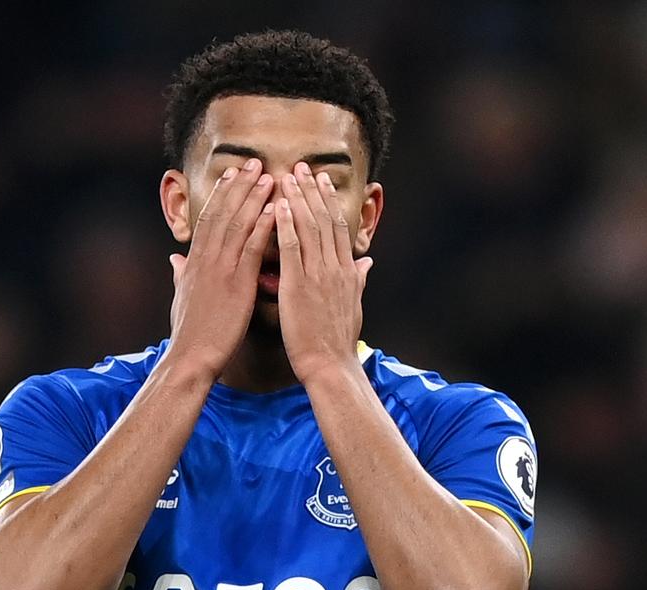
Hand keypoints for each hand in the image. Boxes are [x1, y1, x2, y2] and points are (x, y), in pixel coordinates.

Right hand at [166, 159, 275, 378]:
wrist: (191, 357)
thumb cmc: (189, 332)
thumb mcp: (181, 296)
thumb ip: (181, 273)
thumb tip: (175, 258)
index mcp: (196, 260)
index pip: (210, 217)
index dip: (223, 193)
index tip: (234, 174)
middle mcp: (207, 259)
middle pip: (224, 212)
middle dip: (240, 185)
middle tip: (254, 163)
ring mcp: (221, 269)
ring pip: (239, 224)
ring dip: (255, 198)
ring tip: (270, 176)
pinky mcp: (237, 284)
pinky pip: (252, 248)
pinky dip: (264, 226)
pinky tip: (277, 210)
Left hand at [275, 162, 372, 384]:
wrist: (330, 366)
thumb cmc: (337, 343)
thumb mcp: (354, 306)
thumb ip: (359, 279)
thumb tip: (367, 262)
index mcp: (347, 271)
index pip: (337, 226)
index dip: (327, 200)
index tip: (319, 180)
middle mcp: (335, 267)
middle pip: (324, 219)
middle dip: (312, 190)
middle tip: (301, 166)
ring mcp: (318, 274)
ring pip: (309, 227)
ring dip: (298, 198)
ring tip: (286, 176)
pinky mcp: (299, 285)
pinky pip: (292, 248)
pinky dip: (286, 224)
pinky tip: (279, 206)